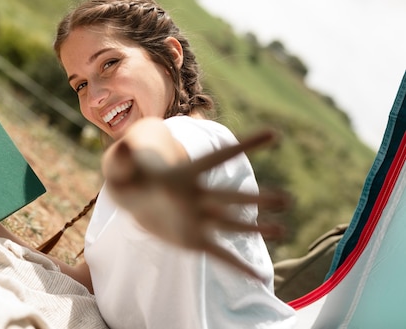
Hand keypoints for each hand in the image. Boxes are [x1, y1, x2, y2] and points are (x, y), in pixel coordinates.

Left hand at [105, 130, 287, 278]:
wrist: (130, 198)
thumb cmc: (128, 176)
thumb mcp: (121, 166)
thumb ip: (123, 158)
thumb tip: (123, 146)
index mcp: (184, 175)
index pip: (217, 158)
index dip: (245, 145)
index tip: (273, 133)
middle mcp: (197, 196)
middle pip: (229, 198)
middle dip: (256, 199)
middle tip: (287, 199)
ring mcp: (197, 219)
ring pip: (230, 224)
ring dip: (255, 228)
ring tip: (283, 230)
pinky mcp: (193, 239)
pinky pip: (218, 254)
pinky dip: (237, 265)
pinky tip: (257, 276)